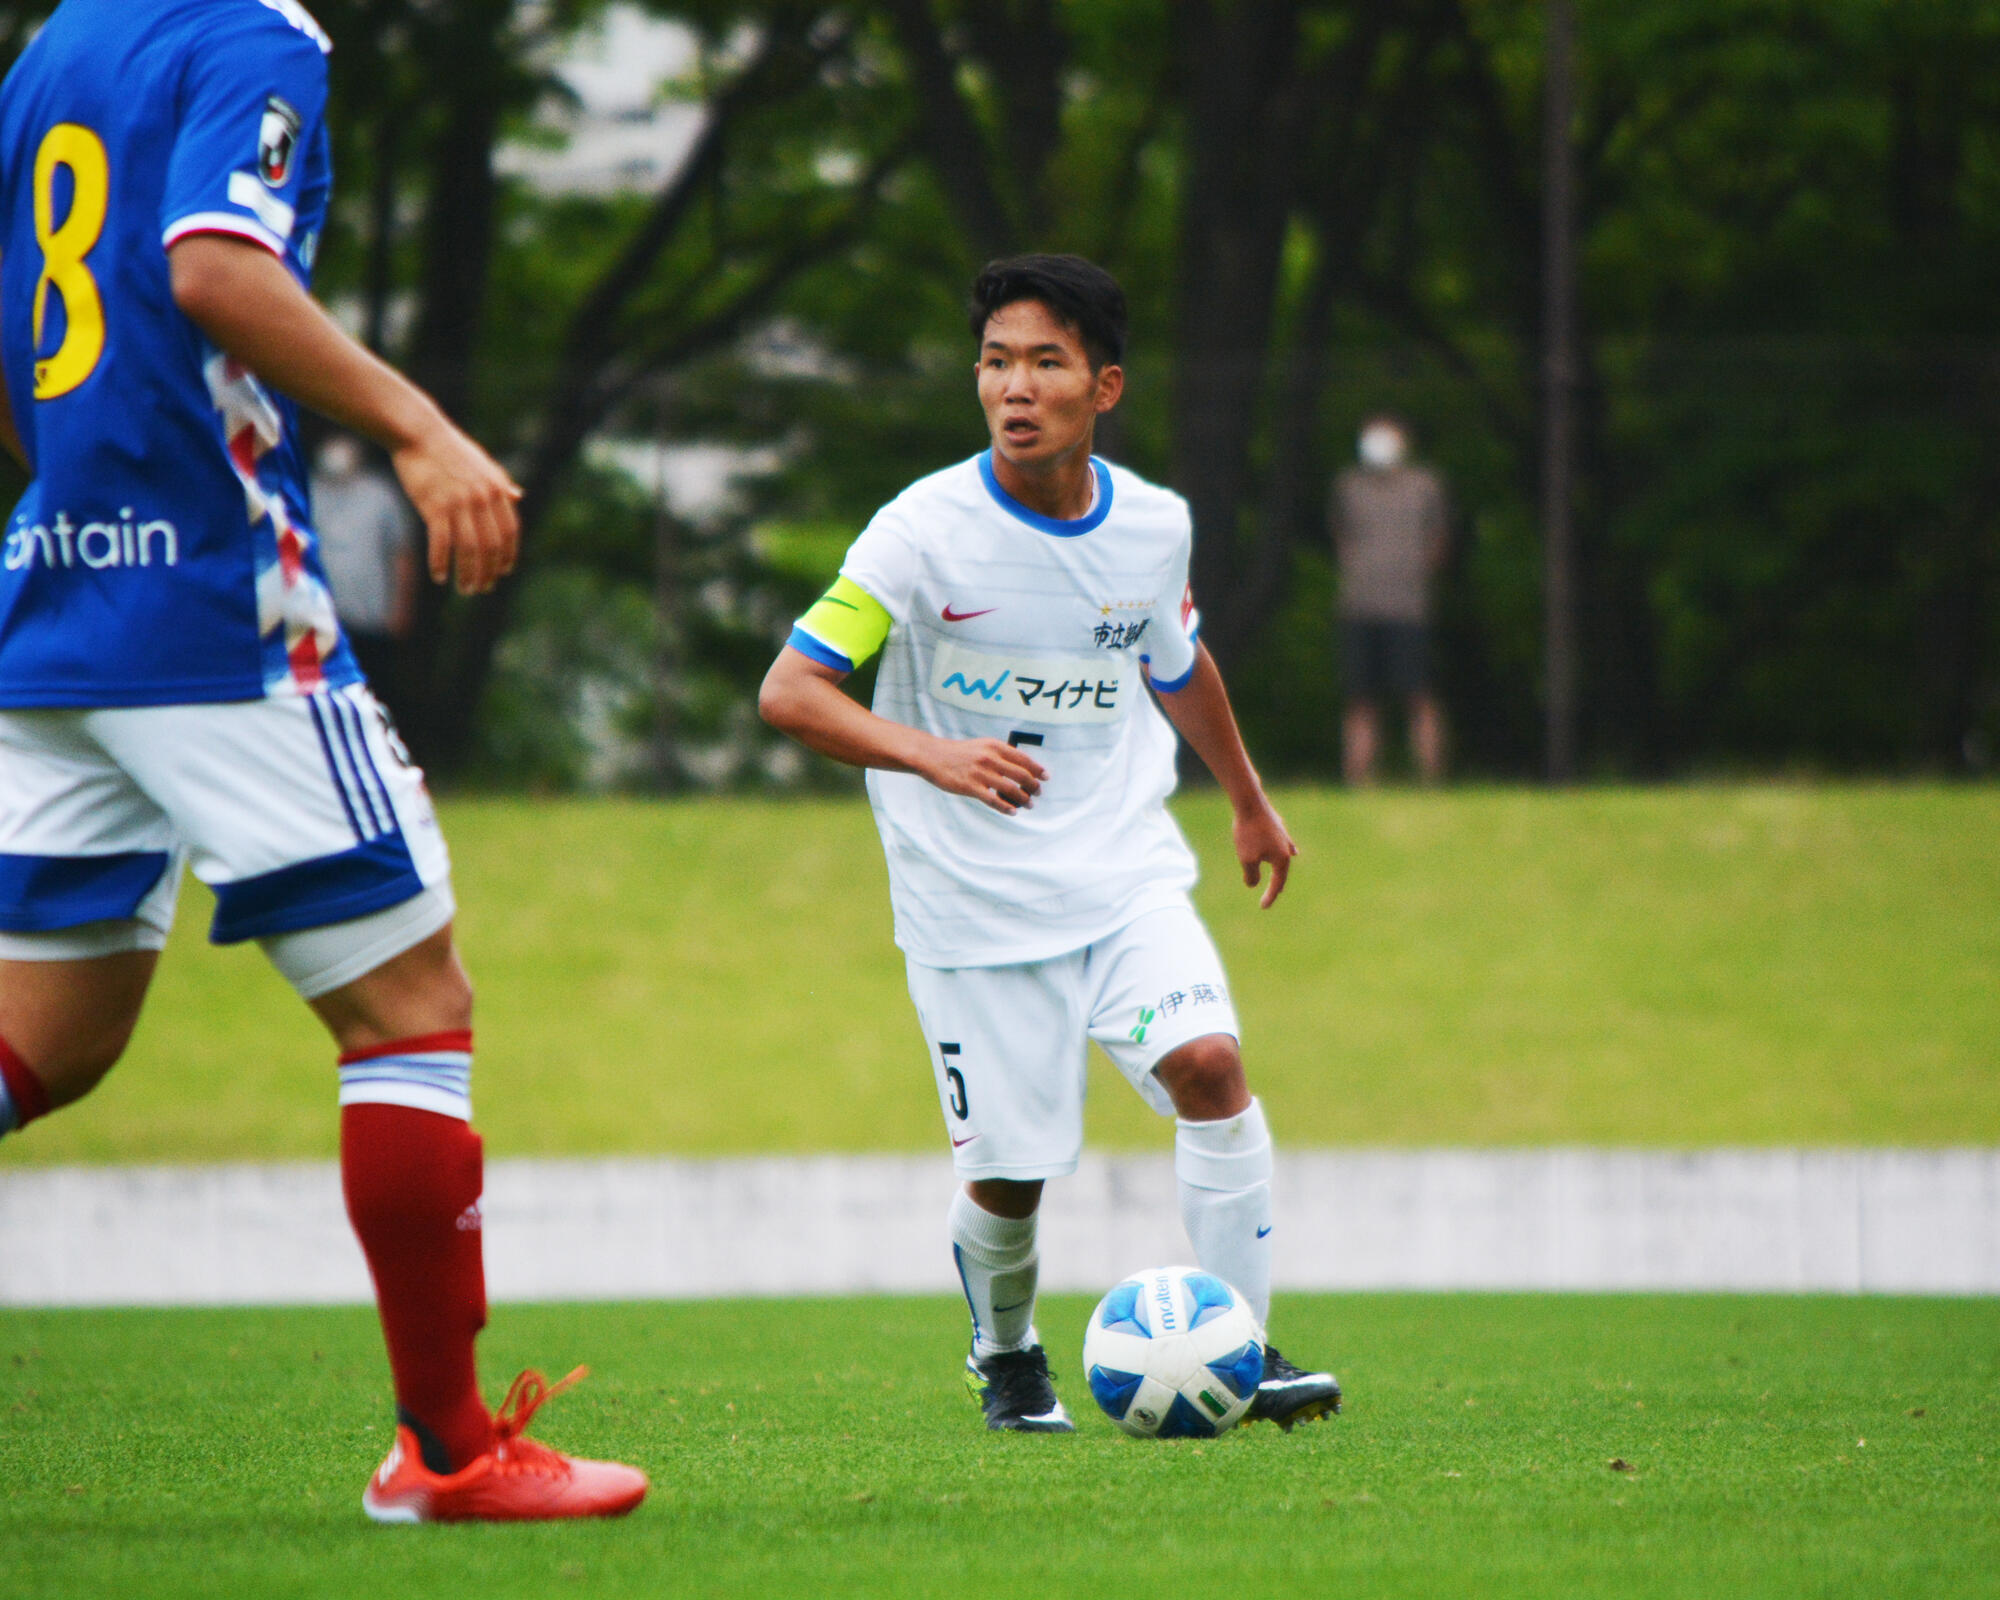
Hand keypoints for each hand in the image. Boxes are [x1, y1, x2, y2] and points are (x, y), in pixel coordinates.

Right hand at [391, 417, 522, 595]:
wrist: (420, 433)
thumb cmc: (451, 450)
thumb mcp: (484, 465)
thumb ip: (501, 484)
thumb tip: (519, 497)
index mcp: (496, 489)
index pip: (509, 532)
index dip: (507, 556)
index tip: (502, 573)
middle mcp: (482, 498)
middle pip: (490, 546)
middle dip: (488, 572)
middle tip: (481, 588)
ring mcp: (459, 503)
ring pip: (468, 549)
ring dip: (468, 574)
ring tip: (466, 589)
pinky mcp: (435, 506)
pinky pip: (441, 542)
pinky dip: (441, 563)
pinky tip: (440, 577)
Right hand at [920, 737, 1047, 814]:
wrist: (932, 756)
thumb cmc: (959, 753)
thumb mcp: (982, 746)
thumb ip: (1000, 754)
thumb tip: (1021, 767)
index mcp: (994, 746)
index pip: (1023, 758)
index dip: (1037, 769)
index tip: (1046, 777)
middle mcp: (989, 758)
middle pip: (1021, 775)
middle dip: (1034, 786)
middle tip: (1038, 793)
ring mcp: (980, 773)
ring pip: (1010, 789)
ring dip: (1023, 799)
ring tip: (1029, 805)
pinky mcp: (970, 787)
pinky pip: (993, 800)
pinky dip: (1006, 807)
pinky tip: (1013, 812)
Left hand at [1233, 800, 1297, 907]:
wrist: (1250, 802)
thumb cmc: (1248, 832)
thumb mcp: (1246, 859)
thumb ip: (1251, 875)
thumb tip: (1253, 884)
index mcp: (1282, 859)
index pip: (1277, 884)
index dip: (1270, 896)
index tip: (1262, 907)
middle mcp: (1286, 848)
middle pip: (1283, 870)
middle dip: (1278, 883)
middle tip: (1274, 894)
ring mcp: (1283, 836)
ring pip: (1283, 855)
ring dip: (1280, 866)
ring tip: (1281, 873)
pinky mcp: (1276, 825)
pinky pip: (1280, 843)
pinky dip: (1281, 850)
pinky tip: (1285, 848)